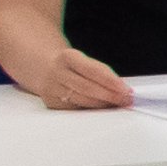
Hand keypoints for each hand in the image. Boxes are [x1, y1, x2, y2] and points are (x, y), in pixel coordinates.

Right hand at [8, 37, 130, 115]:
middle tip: (127, 100)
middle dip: (110, 96)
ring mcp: (51, 87)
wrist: (40, 66)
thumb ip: (100, 72)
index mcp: (67, 57)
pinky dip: (89, 108)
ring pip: (81, 100)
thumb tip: (122, 90)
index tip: (127, 90)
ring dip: (102, 104)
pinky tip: (100, 107)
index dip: (111, 82)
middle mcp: (56, 72)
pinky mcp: (49, 101)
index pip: (93, 70)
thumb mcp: (83, 60)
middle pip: (88, 88)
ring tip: (118, 104)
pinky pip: (74, 107)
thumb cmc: (69, 64)